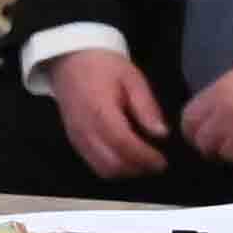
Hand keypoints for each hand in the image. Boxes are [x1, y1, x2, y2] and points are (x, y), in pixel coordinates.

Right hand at [38, 46, 175, 184]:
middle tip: (157, 164)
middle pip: (113, 164)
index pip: (124, 144)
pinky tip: (127, 158)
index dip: (145, 157)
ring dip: (126, 172)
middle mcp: (85, 129)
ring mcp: (77, 138)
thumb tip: (162, 134)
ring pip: (103, 169)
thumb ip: (146, 107)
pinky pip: (94, 164)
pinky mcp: (74, 141)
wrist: (70, 60)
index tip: (163, 162)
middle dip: (138, 169)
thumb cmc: (104, 66)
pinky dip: (113, 168)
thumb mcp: (132, 78)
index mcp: (100, 110)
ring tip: (144, 163)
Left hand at [179, 47, 232, 171]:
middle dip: (208, 145)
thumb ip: (220, 95)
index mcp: (220, 93)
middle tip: (217, 143)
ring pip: (225, 155)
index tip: (196, 133)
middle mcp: (229, 115)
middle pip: (203, 143)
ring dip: (231, 152)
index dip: (191, 130)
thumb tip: (209, 113)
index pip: (189, 121)